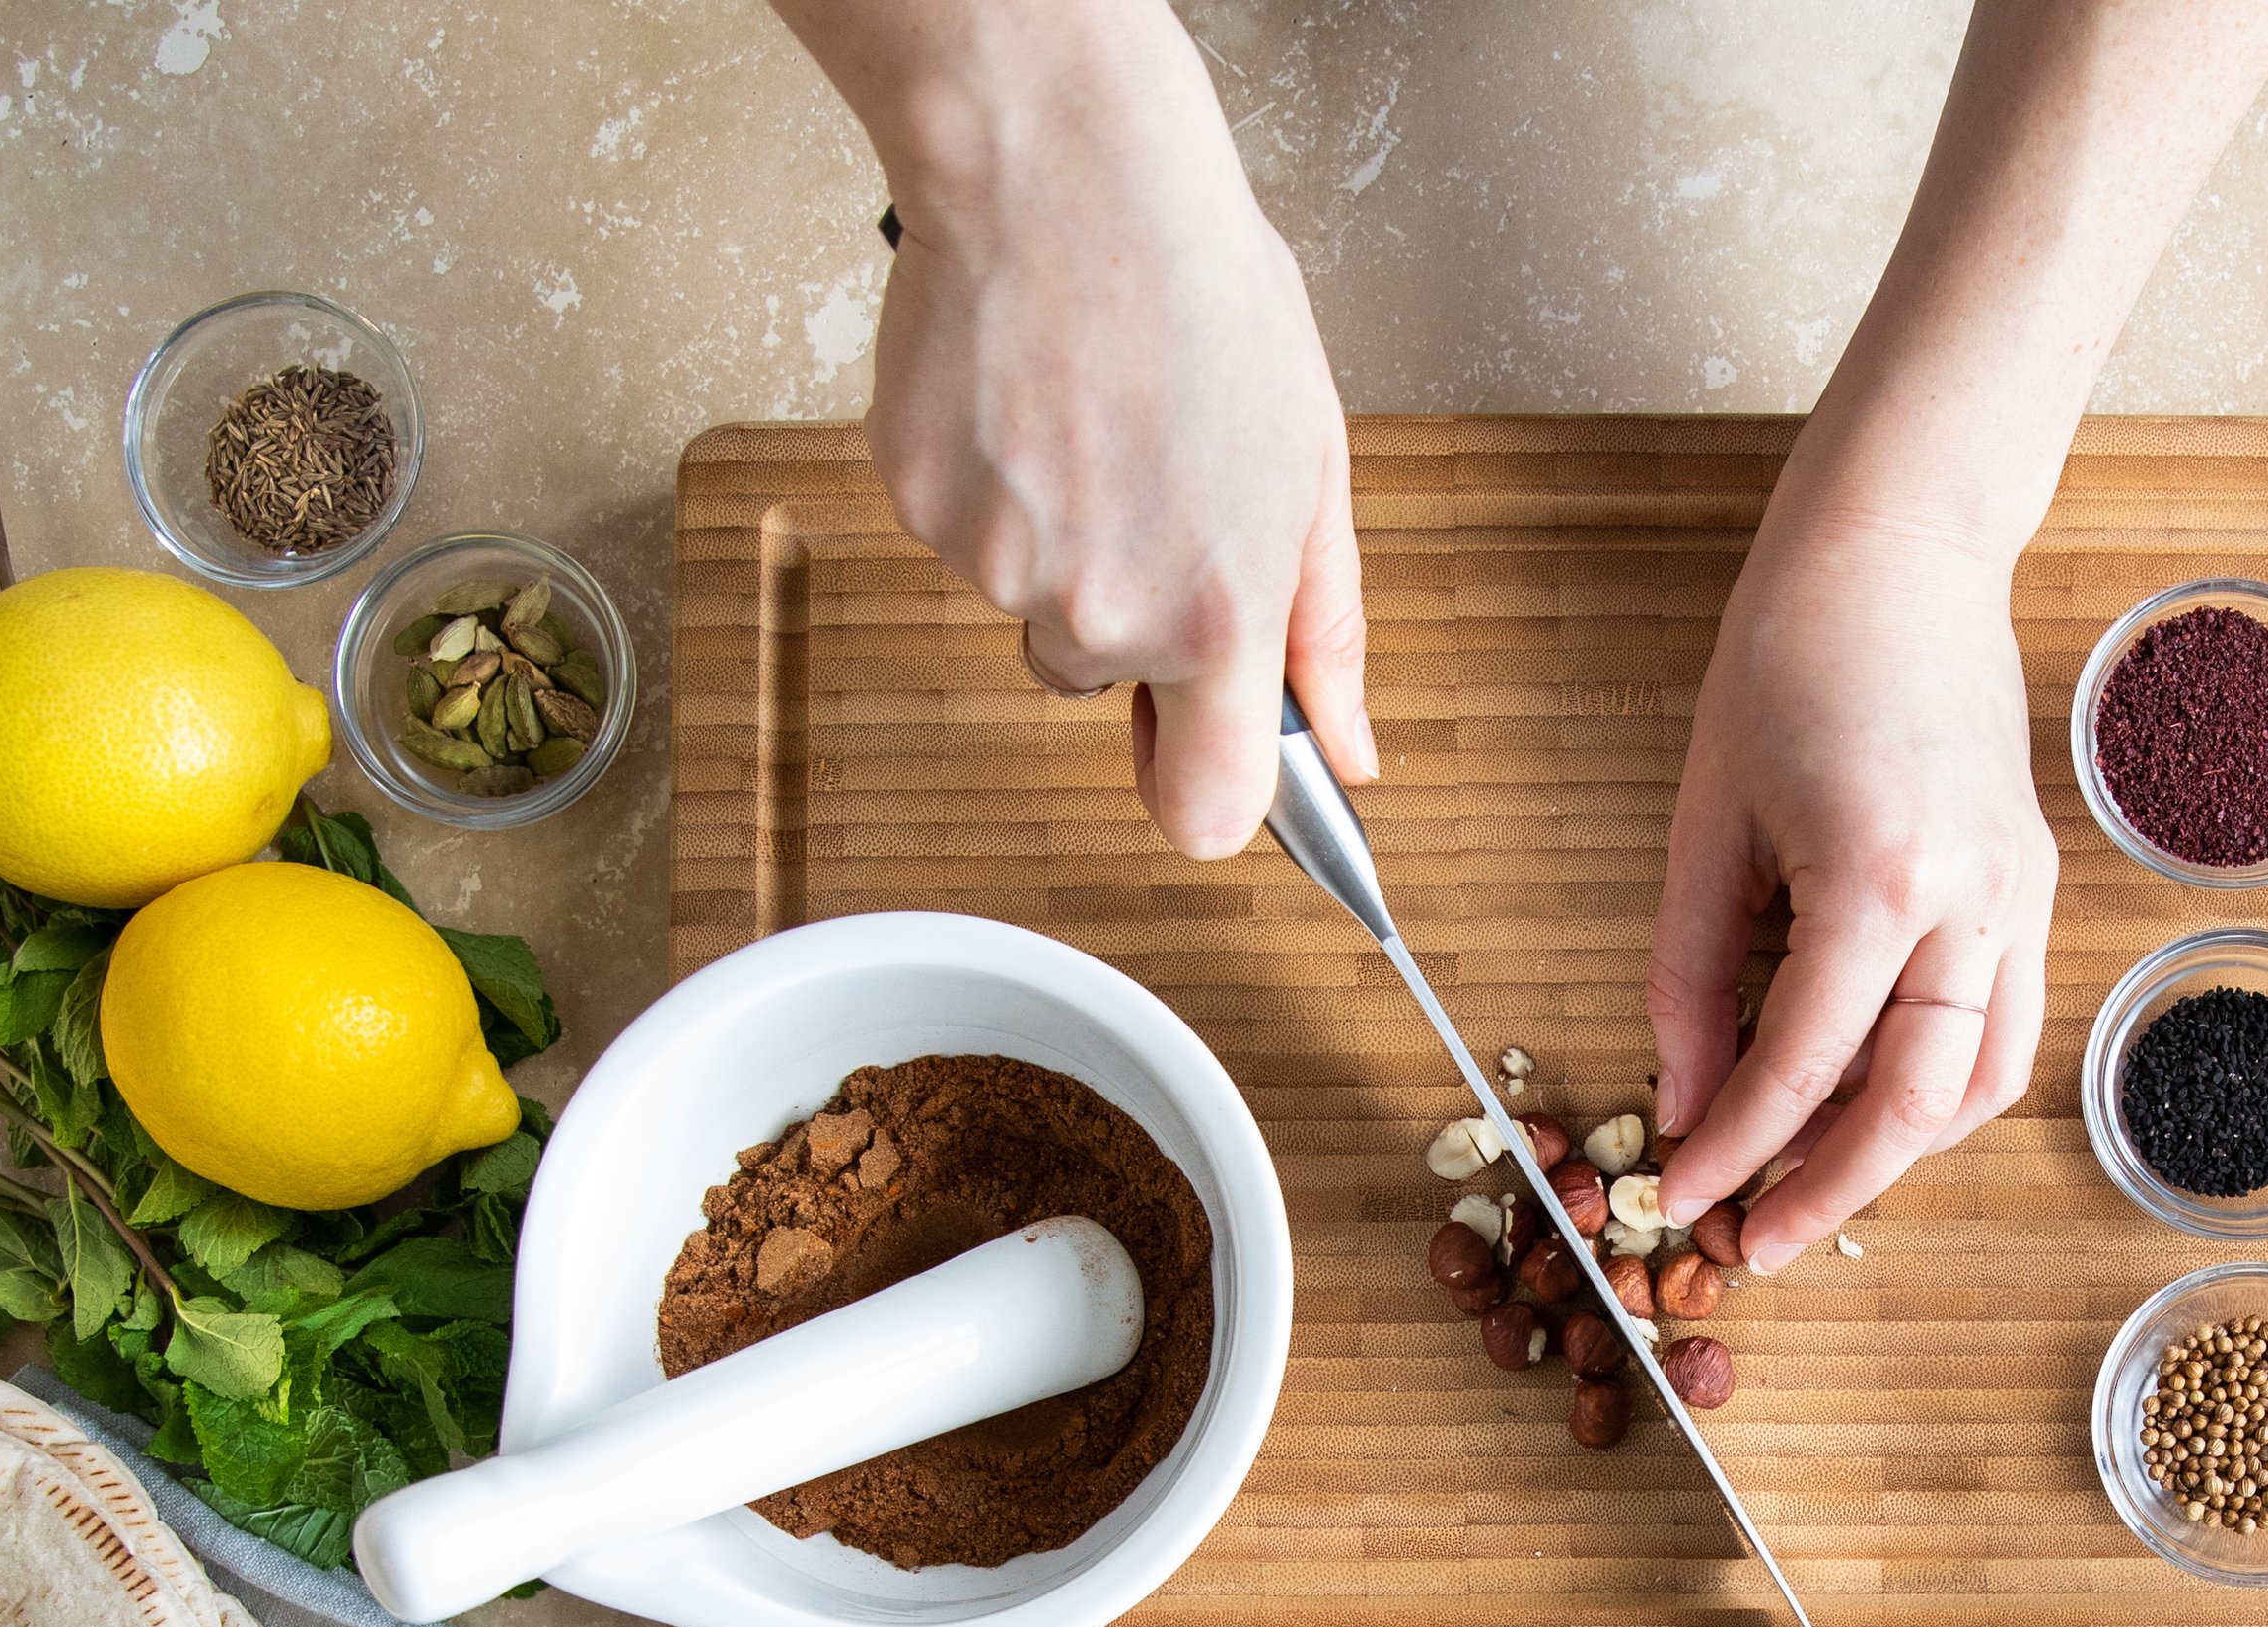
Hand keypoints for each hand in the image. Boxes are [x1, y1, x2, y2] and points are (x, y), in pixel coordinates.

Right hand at [853, 12, 1372, 855]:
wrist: (1061, 171)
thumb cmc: (1198, 288)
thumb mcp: (1311, 464)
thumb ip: (1323, 630)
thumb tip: (1347, 748)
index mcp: (1218, 613)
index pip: (1208, 814)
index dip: (1202, 791)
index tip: (1197, 754)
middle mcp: (1103, 611)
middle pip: (1101, 685)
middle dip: (1128, 616)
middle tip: (1151, 483)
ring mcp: (998, 568)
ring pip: (1030, 607)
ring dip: (1059, 543)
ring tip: (1093, 423)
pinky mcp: (920, 513)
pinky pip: (962, 544)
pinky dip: (991, 489)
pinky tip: (1028, 405)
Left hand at [1647, 516, 2052, 1272]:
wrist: (1900, 555)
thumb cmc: (1788, 657)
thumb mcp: (1704, 822)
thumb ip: (1688, 976)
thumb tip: (1681, 1102)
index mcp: (1879, 877)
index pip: (1804, 1066)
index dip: (1736, 1152)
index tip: (1682, 1202)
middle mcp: (1973, 899)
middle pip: (1911, 1107)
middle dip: (1830, 1192)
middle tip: (1757, 1244)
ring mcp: (2023, 895)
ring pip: (1981, 1085)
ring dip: (1897, 1153)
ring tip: (1810, 1181)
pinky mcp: (2037, 885)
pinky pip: (2006, 1029)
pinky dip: (1940, 1089)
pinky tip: (1868, 1101)